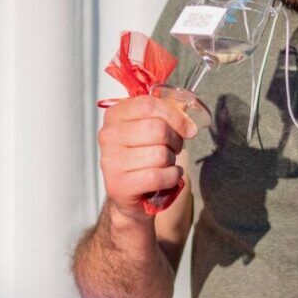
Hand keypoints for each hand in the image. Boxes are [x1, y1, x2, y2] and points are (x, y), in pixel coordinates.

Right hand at [99, 95, 197, 220]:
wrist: (128, 192)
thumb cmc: (142, 153)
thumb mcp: (151, 126)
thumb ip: (167, 111)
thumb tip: (186, 105)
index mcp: (115, 114)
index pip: (148, 105)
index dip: (175, 116)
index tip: (189, 128)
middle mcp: (108, 135)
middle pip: (157, 129)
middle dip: (175, 140)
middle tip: (174, 148)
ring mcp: (111, 160)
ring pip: (160, 154)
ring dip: (172, 160)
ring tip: (165, 163)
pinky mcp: (119, 185)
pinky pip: (158, 176)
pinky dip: (171, 177)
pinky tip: (168, 176)